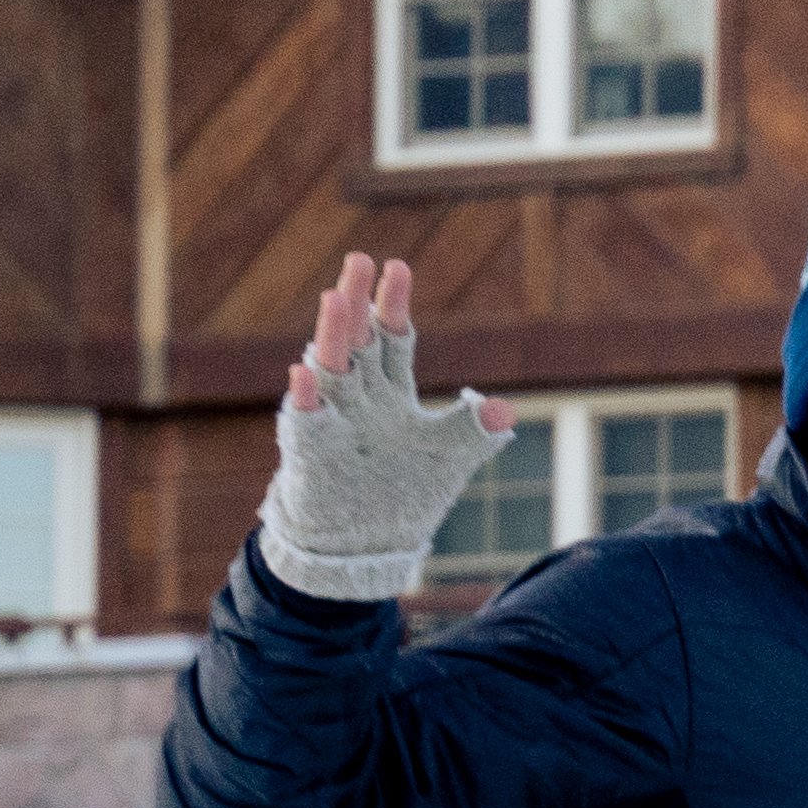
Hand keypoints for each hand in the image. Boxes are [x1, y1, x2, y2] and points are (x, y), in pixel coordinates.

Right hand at [252, 249, 509, 603]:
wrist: (367, 547)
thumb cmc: (404, 495)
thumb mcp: (448, 458)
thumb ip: (474, 431)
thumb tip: (503, 412)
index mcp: (389, 392)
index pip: (391, 338)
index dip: (392, 304)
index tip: (397, 265)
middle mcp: (357, 398)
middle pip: (357, 340)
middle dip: (358, 301)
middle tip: (359, 260)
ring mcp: (332, 421)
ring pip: (330, 369)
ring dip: (333, 336)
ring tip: (338, 299)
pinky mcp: (312, 453)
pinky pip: (306, 422)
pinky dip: (306, 399)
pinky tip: (304, 374)